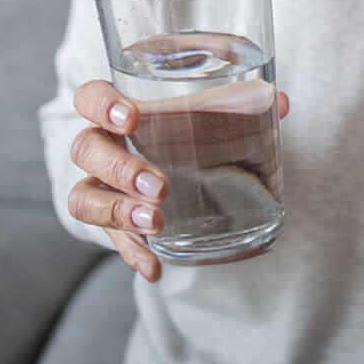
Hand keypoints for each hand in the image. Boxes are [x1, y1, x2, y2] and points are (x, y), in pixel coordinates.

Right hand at [68, 79, 289, 279]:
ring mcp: (102, 187)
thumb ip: (239, 103)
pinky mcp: (114, 222)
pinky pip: (111, 239)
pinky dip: (132, 253)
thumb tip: (279, 102)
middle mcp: (101, 147)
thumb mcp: (208, 111)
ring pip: (84, 197)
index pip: (91, 97)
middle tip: (159, 185)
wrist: (169, 164)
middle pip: (86, 150)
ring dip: (118, 211)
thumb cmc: (184, 126)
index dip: (102, 104)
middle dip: (120, 168)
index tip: (133, 118)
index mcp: (118, 110)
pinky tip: (153, 266)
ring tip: (155, 222)